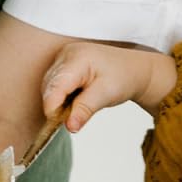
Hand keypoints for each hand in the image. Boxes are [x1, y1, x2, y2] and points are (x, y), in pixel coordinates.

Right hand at [41, 42, 177, 132]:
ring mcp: (64, 56)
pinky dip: (61, 95)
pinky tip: (76, 98)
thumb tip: (70, 126)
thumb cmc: (123, 78)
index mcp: (77, 59)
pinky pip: (53, 83)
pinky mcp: (64, 62)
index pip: (54, 89)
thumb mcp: (106, 95)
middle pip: (48, 88)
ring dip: (58, 101)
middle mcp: (66, 54)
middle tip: (76, 116)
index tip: (65, 124)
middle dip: (57, 106)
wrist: (133, 69)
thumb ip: (85, 110)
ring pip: (48, 86)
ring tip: (79, 104)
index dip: (54, 110)